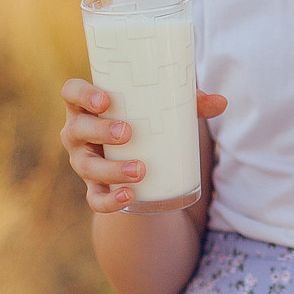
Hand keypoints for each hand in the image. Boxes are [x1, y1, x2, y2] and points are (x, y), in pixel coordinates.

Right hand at [60, 79, 225, 212]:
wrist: (140, 161)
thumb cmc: (147, 121)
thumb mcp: (165, 109)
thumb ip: (190, 103)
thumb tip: (221, 102)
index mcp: (89, 105)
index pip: (71, 92)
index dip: (82, 94)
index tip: (105, 100)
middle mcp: (79, 132)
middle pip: (77, 129)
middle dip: (100, 131)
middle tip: (128, 132)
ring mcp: (83, 162)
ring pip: (86, 166)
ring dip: (110, 169)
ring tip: (139, 170)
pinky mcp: (94, 187)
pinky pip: (95, 198)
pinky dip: (109, 200)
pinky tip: (129, 196)